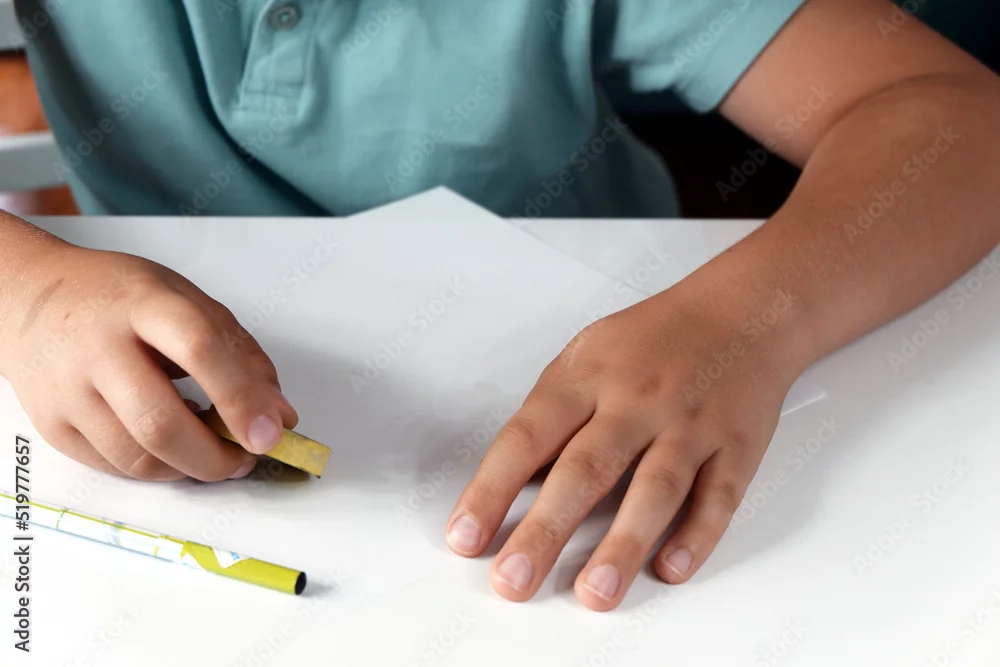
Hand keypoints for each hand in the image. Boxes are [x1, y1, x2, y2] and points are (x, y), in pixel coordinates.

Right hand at [0, 243, 296, 480]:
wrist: (30, 298)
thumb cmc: (121, 299)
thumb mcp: (189, 303)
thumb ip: (242, 355)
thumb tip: (279, 417)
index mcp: (144, 303)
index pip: (199, 349)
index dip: (240, 397)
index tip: (270, 434)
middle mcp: (98, 346)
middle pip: (161, 422)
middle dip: (215, 457)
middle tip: (244, 459)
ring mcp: (67, 389)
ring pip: (137, 457)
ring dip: (188, 469)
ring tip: (210, 453)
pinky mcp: (52, 425)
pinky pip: (113, 467)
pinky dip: (154, 469)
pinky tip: (170, 449)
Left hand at [446, 286, 805, 609]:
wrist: (740, 311)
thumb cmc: (653, 339)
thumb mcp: (585, 357)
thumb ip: (550, 416)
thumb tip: (513, 483)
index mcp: (586, 378)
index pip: (527, 437)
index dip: (491, 489)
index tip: (465, 536)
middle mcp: (635, 401)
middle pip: (585, 469)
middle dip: (545, 530)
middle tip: (514, 580)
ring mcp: (689, 423)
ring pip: (654, 487)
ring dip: (623, 544)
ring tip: (594, 592)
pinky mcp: (736, 446)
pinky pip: (718, 495)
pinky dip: (697, 534)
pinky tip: (672, 568)